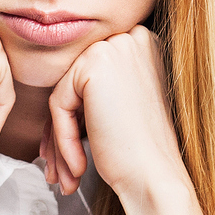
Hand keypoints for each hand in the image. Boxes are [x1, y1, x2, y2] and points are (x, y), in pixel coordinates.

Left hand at [41, 26, 187, 200]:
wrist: (156, 177)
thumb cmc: (143, 152)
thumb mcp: (122, 108)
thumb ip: (97, 90)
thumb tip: (60, 94)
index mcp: (142, 44)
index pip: (91, 79)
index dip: (77, 118)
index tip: (69, 152)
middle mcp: (131, 37)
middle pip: (76, 85)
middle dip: (63, 131)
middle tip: (62, 170)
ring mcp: (114, 47)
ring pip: (64, 96)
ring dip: (60, 141)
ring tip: (67, 177)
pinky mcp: (93, 64)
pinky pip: (58, 104)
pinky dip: (63, 138)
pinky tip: (78, 166)